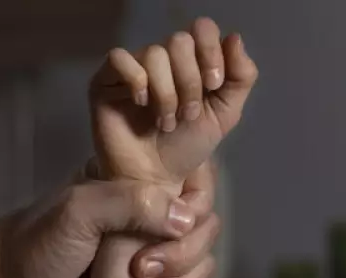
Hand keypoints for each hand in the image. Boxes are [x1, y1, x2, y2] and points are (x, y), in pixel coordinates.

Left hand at [0, 178, 200, 277]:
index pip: (195, 182)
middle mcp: (149, 216)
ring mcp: (150, 255)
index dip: (196, 206)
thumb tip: (185, 220)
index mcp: (136, 184)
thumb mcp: (79, 210)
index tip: (173, 228)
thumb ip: (131, 204)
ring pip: (199, 267)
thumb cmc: (36, 242)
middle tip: (141, 270)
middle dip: (182, 257)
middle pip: (204, 230)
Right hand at [88, 18, 257, 184]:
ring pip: (154, 54)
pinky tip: (141, 104)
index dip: (211, 52)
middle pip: (179, 41)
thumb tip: (234, 37)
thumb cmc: (186, 147)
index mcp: (191, 61)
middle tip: (187, 115)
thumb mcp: (225, 114)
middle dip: (190, 81)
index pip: (202, 30)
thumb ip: (240, 77)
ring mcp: (133, 68)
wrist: (155, 179)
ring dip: (166, 93)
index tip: (213, 85)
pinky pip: (119, 58)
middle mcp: (162, 59)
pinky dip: (136, 80)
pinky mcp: (105, 81)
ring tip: (165, 122)